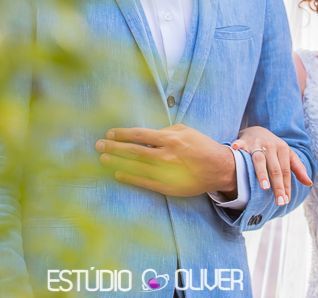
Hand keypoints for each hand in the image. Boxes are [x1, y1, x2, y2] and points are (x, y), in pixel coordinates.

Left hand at [94, 124, 236, 197]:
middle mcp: (166, 155)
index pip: (139, 135)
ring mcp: (166, 172)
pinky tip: (118, 174)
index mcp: (170, 139)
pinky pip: (144, 182)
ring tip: (103, 160)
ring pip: (136, 167)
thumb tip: (144, 135)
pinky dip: (129, 177)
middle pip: (133, 151)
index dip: (122, 134)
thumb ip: (164, 131)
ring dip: (117, 163)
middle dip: (113, 148)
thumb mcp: (185, 130)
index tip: (110, 134)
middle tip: (98, 146)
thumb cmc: (201, 146)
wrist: (219, 168)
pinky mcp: (168, 186)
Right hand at [231, 125, 311, 205]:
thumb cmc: (274, 147)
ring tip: (265, 187)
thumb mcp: (287, 155)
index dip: (286, 186)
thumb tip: (309, 183)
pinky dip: (238, 146)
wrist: (257, 130)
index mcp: (283, 149)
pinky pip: (240, 144)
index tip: (286, 200)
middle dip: (278, 186)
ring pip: (259, 159)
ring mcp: (256, 143)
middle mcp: (270, 146)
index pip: (285, 171)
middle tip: (280, 201)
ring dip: (262, 173)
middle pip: (275, 169)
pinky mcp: (244, 141)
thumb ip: (298, 168)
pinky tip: (236, 148)